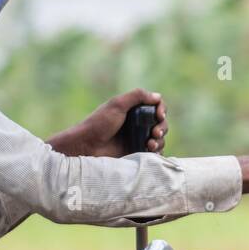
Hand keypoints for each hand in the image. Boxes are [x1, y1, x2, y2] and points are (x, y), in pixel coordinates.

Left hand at [47, 89, 167, 157]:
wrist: (86, 146)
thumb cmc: (99, 124)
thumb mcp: (117, 105)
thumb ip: (137, 96)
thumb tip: (158, 96)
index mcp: (133, 109)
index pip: (156, 107)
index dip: (161, 110)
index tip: (159, 116)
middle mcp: (137, 123)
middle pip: (160, 123)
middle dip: (162, 127)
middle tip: (154, 133)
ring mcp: (137, 138)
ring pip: (159, 138)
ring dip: (160, 141)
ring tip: (150, 144)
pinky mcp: (136, 153)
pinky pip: (153, 152)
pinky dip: (157, 152)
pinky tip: (151, 152)